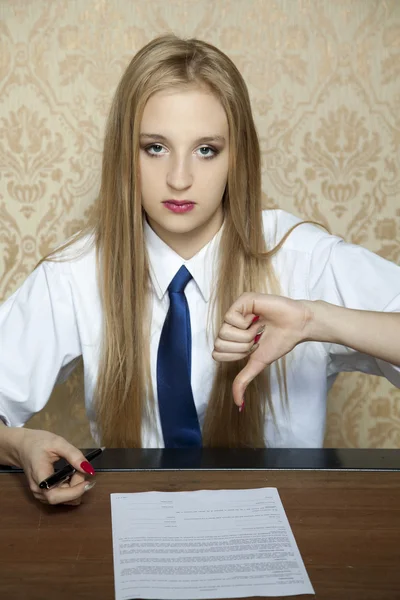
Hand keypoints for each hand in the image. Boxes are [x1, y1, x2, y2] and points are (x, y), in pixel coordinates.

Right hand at [13, 428, 95, 505]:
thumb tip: (89, 469)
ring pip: (64, 499)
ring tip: (75, 469)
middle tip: (80, 468)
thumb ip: (74, 455)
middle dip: (77, 485)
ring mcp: (40, 494)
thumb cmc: (38, 443)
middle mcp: (38, 490)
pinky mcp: (44, 494)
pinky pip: (61, 497)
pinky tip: (70, 475)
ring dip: (74, 487)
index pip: (55, 495)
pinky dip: (70, 488)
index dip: (73, 492)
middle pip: (62, 498)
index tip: (88, 481)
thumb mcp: (58, 443)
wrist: (23, 446)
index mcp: (39, 477)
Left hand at [212, 292, 312, 406]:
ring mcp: (235, 311)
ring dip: (246, 335)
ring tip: (259, 327)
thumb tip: (237, 404)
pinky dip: (247, 323)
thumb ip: (243, 380)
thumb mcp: (257, 363)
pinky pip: (230, 317)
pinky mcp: (242, 300)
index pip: (217, 353)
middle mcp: (230, 324)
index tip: (252, 348)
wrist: (296, 327)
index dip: (236, 355)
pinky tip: (258, 318)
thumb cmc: (279, 342)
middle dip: (242, 346)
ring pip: (224, 331)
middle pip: (218, 343)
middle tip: (257, 338)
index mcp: (231, 337)